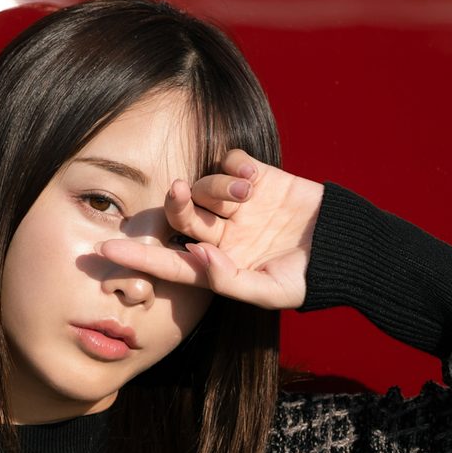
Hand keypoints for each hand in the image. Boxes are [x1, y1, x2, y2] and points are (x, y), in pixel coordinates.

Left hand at [95, 150, 322, 311]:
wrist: (347, 245)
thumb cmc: (309, 278)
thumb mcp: (271, 291)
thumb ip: (229, 280)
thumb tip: (195, 255)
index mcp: (218, 263)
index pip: (169, 260)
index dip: (137, 257)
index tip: (104, 250)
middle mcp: (221, 232)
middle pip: (181, 215)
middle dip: (177, 204)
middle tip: (180, 192)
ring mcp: (238, 204)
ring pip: (205, 186)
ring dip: (217, 186)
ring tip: (247, 194)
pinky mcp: (258, 176)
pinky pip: (231, 160)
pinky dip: (235, 164)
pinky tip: (253, 178)